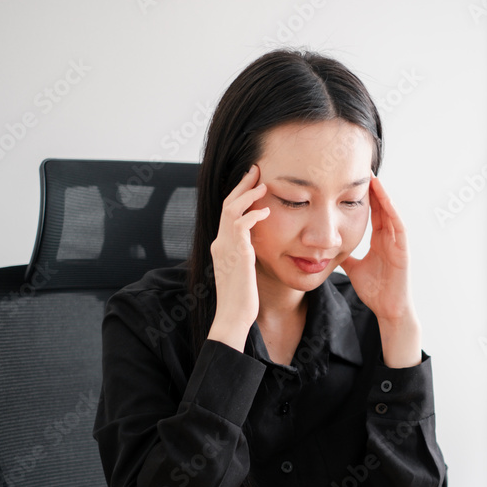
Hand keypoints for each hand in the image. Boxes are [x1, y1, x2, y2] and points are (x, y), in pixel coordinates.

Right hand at [207, 165, 269, 351]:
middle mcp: (220, 243)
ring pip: (231, 209)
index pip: (228, 213)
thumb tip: (254, 248)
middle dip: (241, 185)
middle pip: (227, 204)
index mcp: (221, 246)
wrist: (233, 317)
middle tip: (255, 170)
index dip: (239, 195)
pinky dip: (253, 215)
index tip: (252, 183)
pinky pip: (241, 225)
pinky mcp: (236, 254)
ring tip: (262, 184)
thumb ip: (245, 256)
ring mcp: (226, 247)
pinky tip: (265, 211)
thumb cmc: (241, 299)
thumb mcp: (243, 271)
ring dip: (247, 194)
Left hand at [341, 176, 421, 366]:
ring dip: (383, 196)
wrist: (388, 310)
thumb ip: (344, 256)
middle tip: (363, 170)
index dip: (363, 197)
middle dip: (373, 190)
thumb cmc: (375, 291)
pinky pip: (398, 227)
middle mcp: (390, 239)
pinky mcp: (403, 251)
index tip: (352, 180)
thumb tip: (327, 247)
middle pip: (381, 208)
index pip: (372, 213)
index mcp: (379, 241)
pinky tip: (385, 200)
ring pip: (390, 213)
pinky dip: (392, 212)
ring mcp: (398, 244)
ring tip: (373, 178)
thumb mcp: (353, 268)